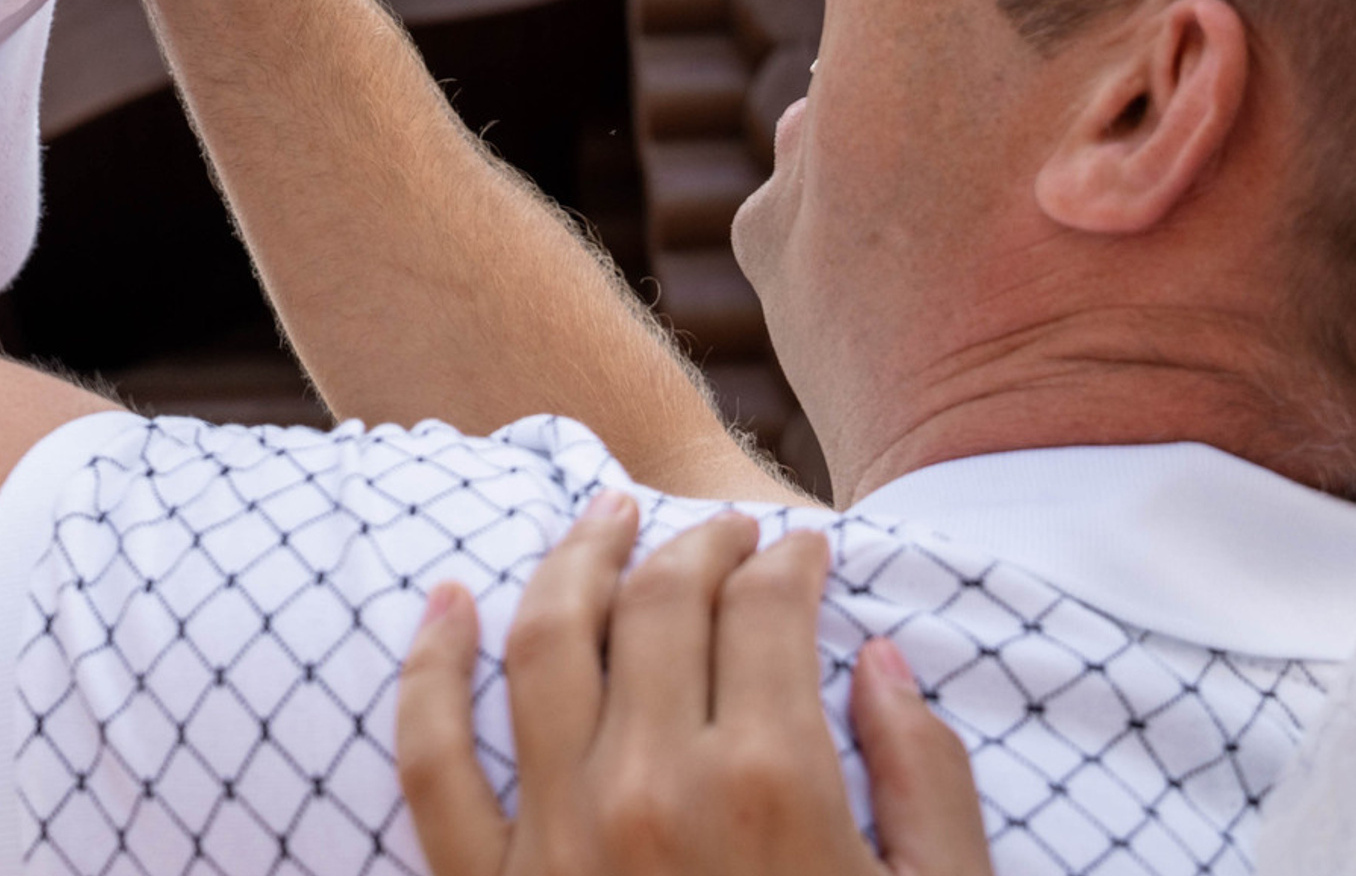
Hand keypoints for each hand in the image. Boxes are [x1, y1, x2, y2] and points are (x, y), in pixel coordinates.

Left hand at [397, 498, 990, 875]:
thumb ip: (927, 782)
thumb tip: (878, 663)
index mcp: (775, 788)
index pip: (765, 610)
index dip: (785, 561)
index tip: (797, 547)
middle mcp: (653, 790)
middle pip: (657, 604)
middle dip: (694, 544)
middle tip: (717, 527)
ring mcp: (555, 842)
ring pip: (541, 640)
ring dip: (571, 557)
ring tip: (601, 513)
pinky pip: (431, 756)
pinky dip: (428, 666)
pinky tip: (445, 601)